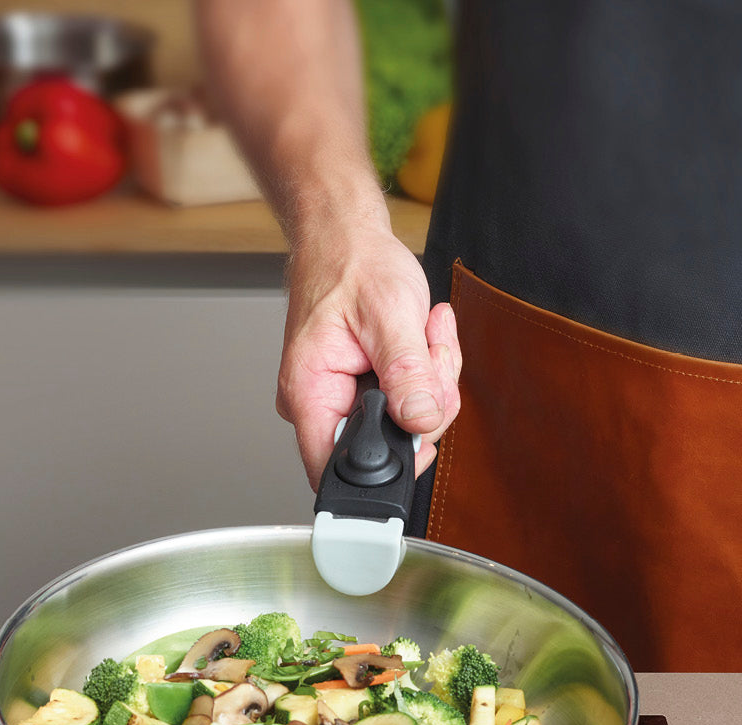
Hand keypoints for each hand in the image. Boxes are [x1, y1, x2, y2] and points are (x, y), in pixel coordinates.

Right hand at [277, 221, 461, 489]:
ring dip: (431, 383)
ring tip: (424, 335)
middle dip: (425, 405)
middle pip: (386, 447)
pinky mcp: (364, 393)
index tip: (420, 432)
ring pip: (406, 426)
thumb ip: (406, 373)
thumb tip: (420, 420)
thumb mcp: (388, 314)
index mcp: (310, 394)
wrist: (344, 237)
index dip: (387, 467)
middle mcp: (321, 405)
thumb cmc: (351, 265)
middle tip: (428, 355)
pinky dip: (427, 374)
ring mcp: (343, 401)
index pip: (337, 469)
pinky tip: (422, 339)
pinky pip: (409, 405)